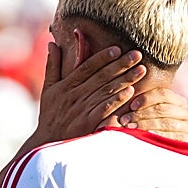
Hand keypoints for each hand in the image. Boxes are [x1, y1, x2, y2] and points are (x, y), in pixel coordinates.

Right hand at [26, 43, 145, 149]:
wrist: (47, 143)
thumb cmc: (49, 116)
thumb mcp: (48, 90)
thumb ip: (52, 66)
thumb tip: (52, 44)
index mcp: (66, 85)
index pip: (87, 67)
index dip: (103, 57)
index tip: (118, 48)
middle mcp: (75, 95)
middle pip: (101, 76)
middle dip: (121, 64)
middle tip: (137, 54)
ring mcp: (82, 109)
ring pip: (106, 91)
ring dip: (124, 79)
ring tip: (141, 70)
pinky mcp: (88, 123)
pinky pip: (105, 109)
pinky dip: (117, 100)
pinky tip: (130, 91)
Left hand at [117, 89, 187, 141]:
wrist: (170, 160)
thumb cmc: (155, 134)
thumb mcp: (151, 119)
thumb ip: (145, 108)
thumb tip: (129, 93)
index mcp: (180, 103)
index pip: (164, 94)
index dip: (146, 98)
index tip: (131, 105)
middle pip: (164, 109)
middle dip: (142, 114)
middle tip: (125, 119)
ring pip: (167, 122)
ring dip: (146, 124)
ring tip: (130, 128)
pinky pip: (175, 137)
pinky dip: (160, 135)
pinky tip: (148, 135)